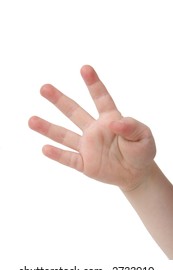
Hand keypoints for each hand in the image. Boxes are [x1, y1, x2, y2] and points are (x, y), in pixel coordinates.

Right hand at [28, 65, 155, 189]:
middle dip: (60, 100)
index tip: (85, 68)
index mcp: (110, 119)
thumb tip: (115, 122)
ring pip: (65, 136)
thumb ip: (133, 127)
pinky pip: (69, 159)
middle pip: (74, 112)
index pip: (101, 98)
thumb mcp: (144, 138)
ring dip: (48, 129)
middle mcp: (94, 130)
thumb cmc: (140, 151)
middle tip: (44, 88)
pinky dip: (58, 155)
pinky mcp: (85, 164)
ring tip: (31, 120)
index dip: (93, 84)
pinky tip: (45, 149)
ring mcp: (88, 147)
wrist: (135, 174)